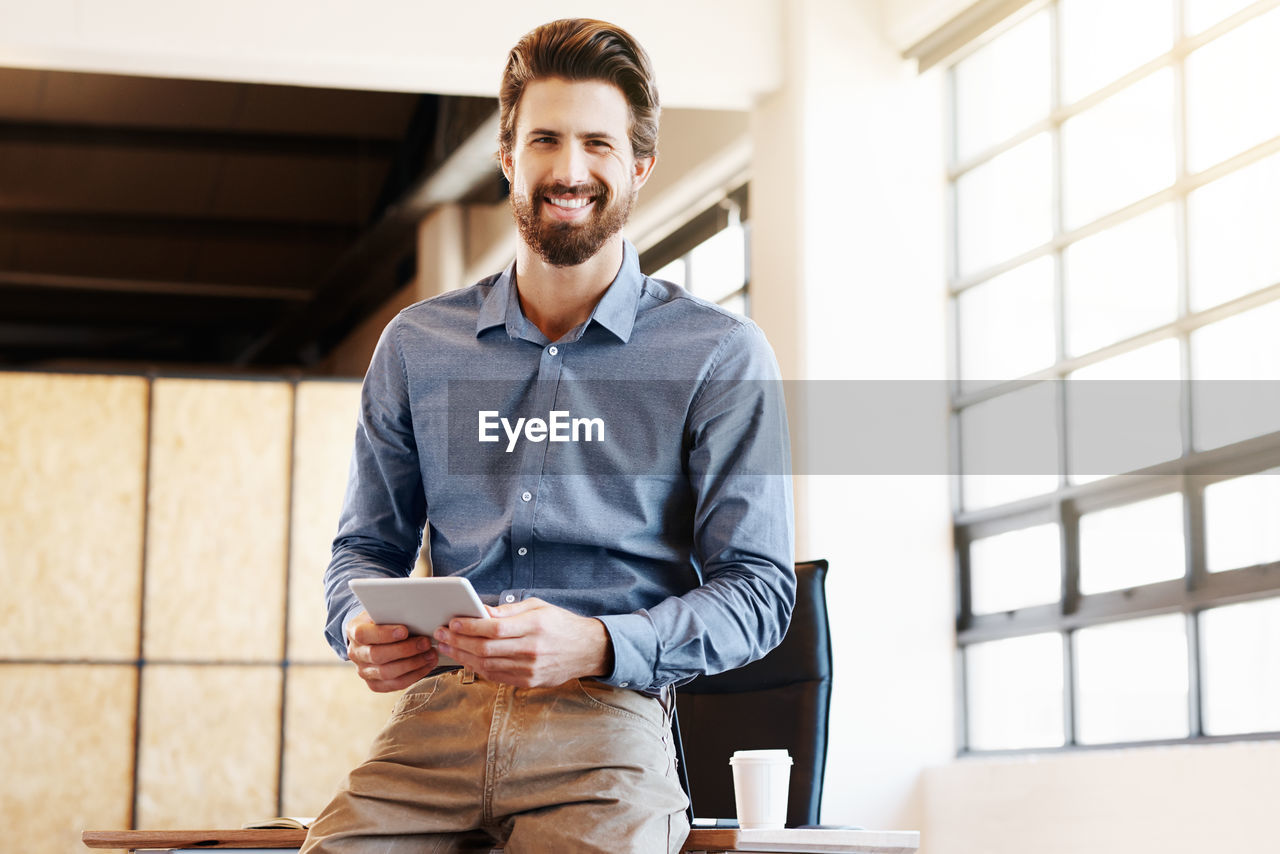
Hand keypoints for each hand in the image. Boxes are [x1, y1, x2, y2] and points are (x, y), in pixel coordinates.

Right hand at [346, 611, 439, 692]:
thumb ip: (393, 613)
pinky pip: (394, 684)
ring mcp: (363, 671)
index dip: (384, 634)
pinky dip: (414, 675)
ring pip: (387, 673)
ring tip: (430, 654)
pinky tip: (426, 665)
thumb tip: (416, 615)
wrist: (374, 637)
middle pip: (377, 656)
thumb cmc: (383, 620)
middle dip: (404, 650)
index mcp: (354, 631)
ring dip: (412, 664)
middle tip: (425, 643)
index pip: (364, 634)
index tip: (404, 631)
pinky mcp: (374, 684)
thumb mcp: (383, 611)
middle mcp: (356, 653)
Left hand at [433, 597, 612, 687]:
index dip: (470, 626)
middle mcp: (532, 649)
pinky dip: (477, 668)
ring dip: (462, 657)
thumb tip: (481, 611)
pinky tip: (466, 659)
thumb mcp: (537, 607)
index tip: (452, 621)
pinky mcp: (529, 682)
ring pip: (487, 665)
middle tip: (441, 635)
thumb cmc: (560, 624)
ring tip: (447, 647)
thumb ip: (508, 611)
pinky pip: (496, 676)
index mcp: (534, 625)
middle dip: (458, 641)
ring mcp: (530, 669)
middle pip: (486, 649)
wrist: (587, 650)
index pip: (495, 628)